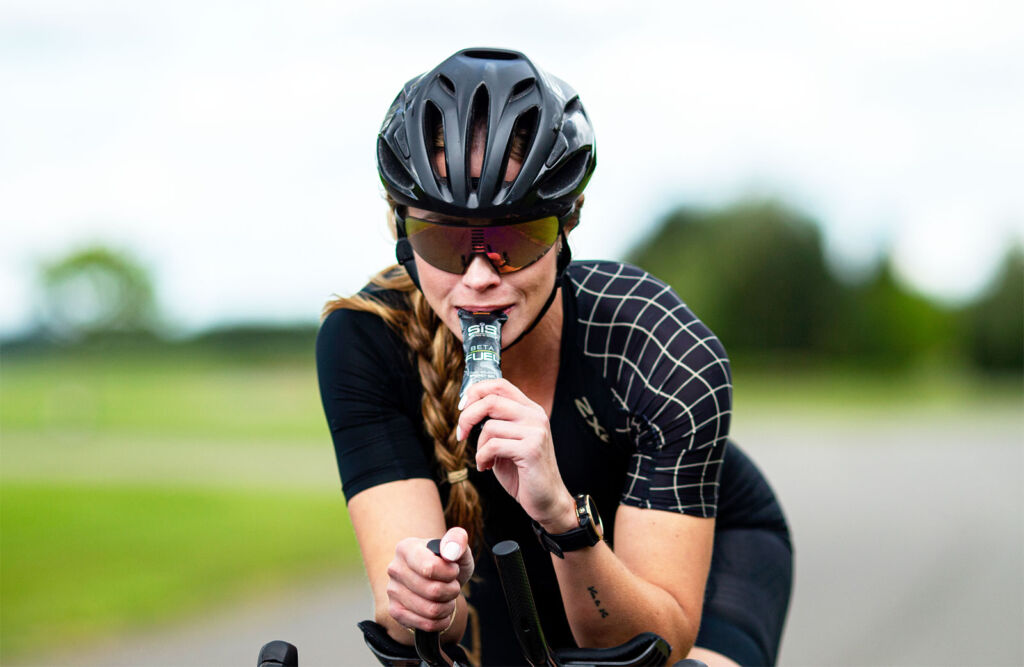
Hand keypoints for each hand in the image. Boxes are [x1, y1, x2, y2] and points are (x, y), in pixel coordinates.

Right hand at [386, 527, 472, 632]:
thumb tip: (450, 551)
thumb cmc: (448, 562)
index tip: (453, 569)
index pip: (430, 568)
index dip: (450, 573)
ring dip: (448, 606)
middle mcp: (395, 568)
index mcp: (406, 548)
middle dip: (452, 590)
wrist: (438, 579)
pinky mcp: (395, 611)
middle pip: (433, 591)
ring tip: (447, 597)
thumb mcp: (458, 547)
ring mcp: (392, 591)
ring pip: (431, 610)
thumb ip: (457, 540)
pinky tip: (442, 612)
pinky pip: (425, 624)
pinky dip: (441, 621)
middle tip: (453, 585)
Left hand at [458, 379, 575, 529]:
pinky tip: (487, 467)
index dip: (476, 392)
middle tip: (461, 434)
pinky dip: (482, 458)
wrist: (547, 500)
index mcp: (530, 410)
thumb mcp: (508, 441)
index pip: (500, 385)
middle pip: (491, 400)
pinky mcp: (531, 449)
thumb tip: (467, 406)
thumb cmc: (523, 472)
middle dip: (467, 417)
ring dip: (479, 447)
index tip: (462, 407)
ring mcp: (536, 431)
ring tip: (485, 460)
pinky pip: (493, 446)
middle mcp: (535, 416)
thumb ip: (495, 422)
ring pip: (489, 426)